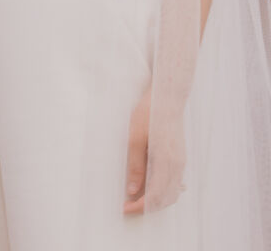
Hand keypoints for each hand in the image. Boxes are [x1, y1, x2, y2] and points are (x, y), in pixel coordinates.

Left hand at [123, 87, 185, 214]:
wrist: (166, 98)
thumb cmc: (149, 114)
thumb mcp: (135, 138)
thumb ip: (135, 166)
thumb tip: (133, 191)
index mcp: (166, 162)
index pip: (155, 196)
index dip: (139, 207)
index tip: (124, 208)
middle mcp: (177, 166)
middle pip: (165, 200)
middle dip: (147, 207)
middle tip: (128, 206)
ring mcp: (180, 162)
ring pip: (172, 193)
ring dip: (156, 201)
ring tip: (137, 199)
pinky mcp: (179, 157)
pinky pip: (174, 183)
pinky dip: (163, 191)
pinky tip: (151, 188)